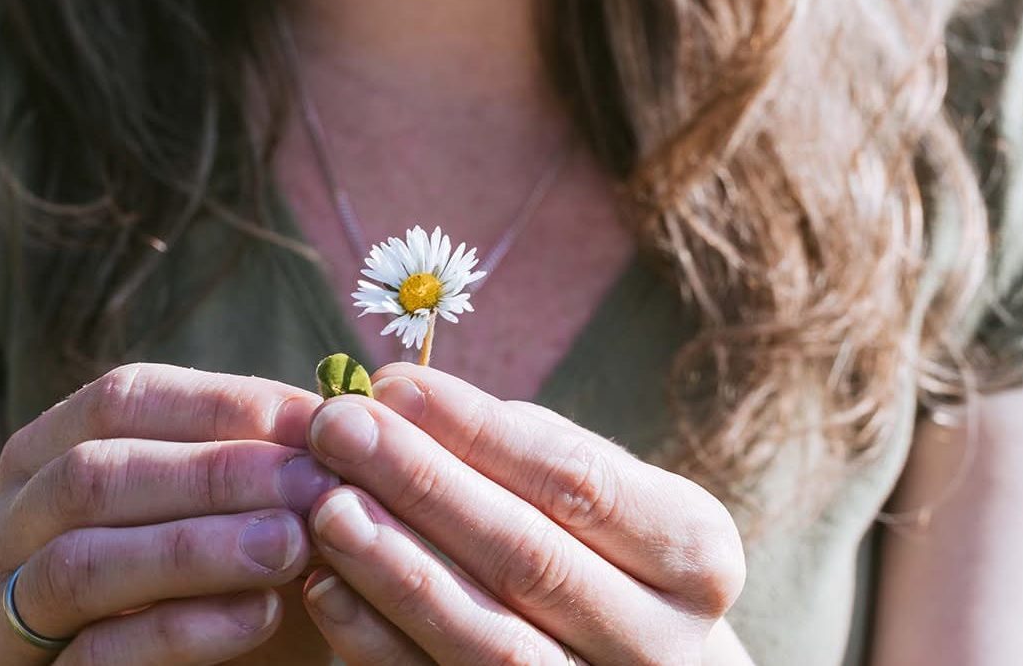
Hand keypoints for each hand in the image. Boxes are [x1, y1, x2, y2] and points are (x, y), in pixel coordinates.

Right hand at [0, 363, 338, 664]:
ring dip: (196, 548)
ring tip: (293, 543)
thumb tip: (342, 396)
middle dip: (215, 476)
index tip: (321, 419)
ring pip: (82, 563)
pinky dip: (183, 629)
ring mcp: (3, 616)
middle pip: (94, 475)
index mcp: (48, 452)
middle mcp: (4, 526)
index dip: (225, 406)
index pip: (124, 398)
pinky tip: (261, 614)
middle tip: (316, 483)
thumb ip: (278, 452)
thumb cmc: (245, 576)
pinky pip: (96, 654)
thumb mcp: (260, 504)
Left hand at [298, 363, 745, 664]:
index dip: (476, 430)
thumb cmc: (601, 552)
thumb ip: (519, 449)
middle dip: (422, 483)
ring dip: (398, 567)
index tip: (390, 383)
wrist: (632, 665)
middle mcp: (665, 643)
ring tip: (327, 504)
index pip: (575, 481)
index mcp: (696, 554)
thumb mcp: (601, 495)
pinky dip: (378, 641)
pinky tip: (326, 585)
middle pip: (529, 556)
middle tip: (337, 426)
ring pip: (491, 641)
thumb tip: (397, 397)